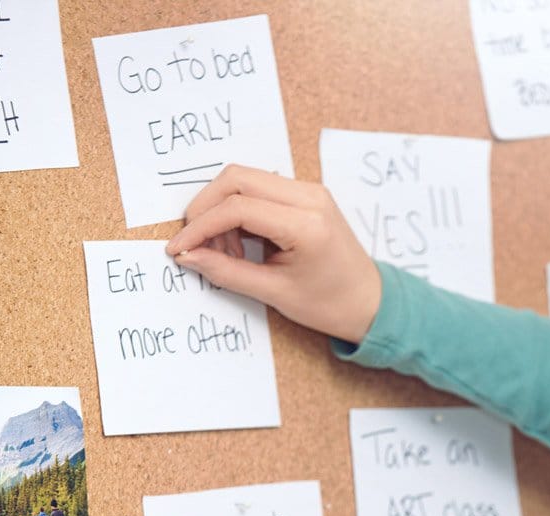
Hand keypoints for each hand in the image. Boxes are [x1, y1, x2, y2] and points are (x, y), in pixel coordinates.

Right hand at [165, 165, 381, 342]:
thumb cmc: (330, 304)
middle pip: (237, 179)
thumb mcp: (274, 293)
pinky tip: (240, 244)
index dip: (200, 226)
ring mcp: (310, 192)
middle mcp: (310, 197)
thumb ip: (226, 272)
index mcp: (306, 224)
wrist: (370, 303)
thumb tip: (187, 255)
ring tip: (226, 254)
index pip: (238, 207)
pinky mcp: (306, 196)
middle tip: (196, 245)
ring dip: (222, 211)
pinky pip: (260, 189)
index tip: (179, 249)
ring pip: (245, 180)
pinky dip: (239, 211)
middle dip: (205, 209)